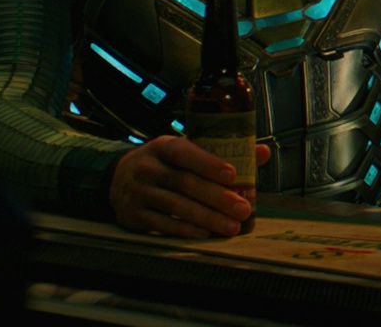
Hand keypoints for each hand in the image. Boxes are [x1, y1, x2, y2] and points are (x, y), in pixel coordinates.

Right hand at [109, 136, 270, 237]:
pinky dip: (186, 230)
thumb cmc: (165, 164)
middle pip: (185, 183)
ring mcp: (137, 192)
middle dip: (217, 198)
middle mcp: (146, 167)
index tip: (233, 174)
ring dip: (207, 218)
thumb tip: (263, 152)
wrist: (117, 178)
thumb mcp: (186, 151)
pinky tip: (206, 234)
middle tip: (243, 209)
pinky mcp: (132, 215)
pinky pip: (162, 224)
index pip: (185, 152)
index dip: (208, 163)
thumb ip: (223, 153)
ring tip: (232, 227)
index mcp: (163, 146)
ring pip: (176, 206)